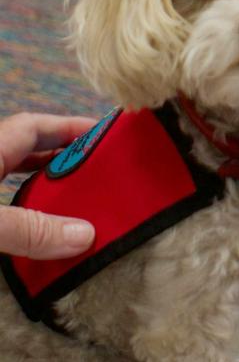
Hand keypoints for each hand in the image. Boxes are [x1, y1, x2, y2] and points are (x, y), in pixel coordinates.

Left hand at [0, 112, 97, 257]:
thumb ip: (29, 229)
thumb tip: (86, 235)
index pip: (34, 126)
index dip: (70, 127)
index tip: (106, 136)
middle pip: (25, 151)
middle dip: (60, 162)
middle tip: (96, 176)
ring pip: (9, 179)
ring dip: (38, 191)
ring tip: (70, 208)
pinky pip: (1, 205)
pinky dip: (18, 214)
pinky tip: (30, 234)